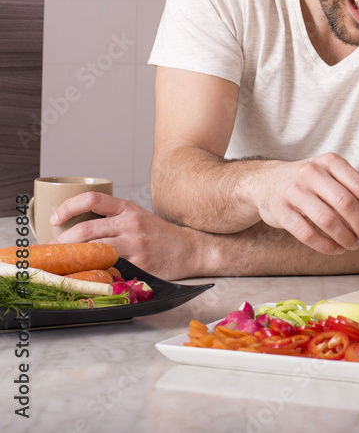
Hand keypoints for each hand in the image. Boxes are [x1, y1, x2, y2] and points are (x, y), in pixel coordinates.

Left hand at [49, 192, 200, 279]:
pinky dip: (94, 272)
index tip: (54, 219)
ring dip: (73, 259)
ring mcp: (135, 243)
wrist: (190, 248)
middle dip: (62, 242)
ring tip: (61, 264)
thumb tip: (74, 231)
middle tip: (50, 251)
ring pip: (94, 250)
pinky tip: (85, 276)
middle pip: (86, 229)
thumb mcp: (137, 218)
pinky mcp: (140, 262)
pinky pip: (110, 267)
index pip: (92, 199)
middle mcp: (130, 222)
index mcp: (127, 208)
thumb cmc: (159, 235)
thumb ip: (111, 220)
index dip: (68, 207)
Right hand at [256, 153, 358, 254]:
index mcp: (331, 162)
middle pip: (347, 204)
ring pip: (327, 220)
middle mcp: (312, 173)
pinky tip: (337, 249)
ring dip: (346, 238)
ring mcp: (294, 191)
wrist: (266, 182)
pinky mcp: (281, 211)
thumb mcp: (330, 174)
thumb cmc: (309, 182)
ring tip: (355, 245)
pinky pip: (307, 234)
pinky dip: (326, 246)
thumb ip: (353, 190)